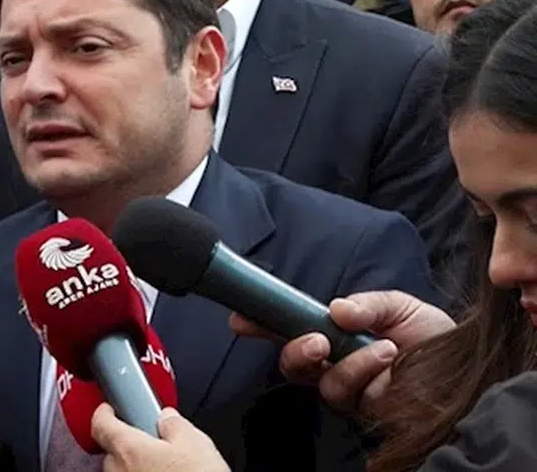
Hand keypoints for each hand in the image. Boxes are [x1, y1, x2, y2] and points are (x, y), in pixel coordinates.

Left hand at [90, 404, 228, 471]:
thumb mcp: (195, 443)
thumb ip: (174, 424)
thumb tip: (167, 418)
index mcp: (127, 449)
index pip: (100, 424)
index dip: (104, 412)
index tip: (108, 409)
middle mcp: (118, 471)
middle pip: (112, 451)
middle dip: (128, 444)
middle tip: (150, 442)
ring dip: (136, 466)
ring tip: (165, 467)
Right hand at [229, 290, 453, 414]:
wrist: (469, 370)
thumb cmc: (434, 337)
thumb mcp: (399, 305)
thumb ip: (366, 304)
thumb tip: (335, 308)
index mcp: (336, 333)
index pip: (289, 327)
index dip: (261, 322)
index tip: (241, 318)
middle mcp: (334, 361)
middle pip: (292, 362)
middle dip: (294, 350)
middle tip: (315, 339)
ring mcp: (348, 387)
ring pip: (317, 381)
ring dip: (341, 362)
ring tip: (377, 346)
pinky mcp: (362, 407)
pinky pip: (346, 391)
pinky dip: (362, 370)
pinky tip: (386, 356)